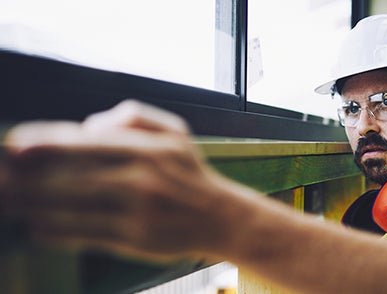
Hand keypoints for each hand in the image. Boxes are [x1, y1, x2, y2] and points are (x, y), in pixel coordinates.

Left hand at [3, 100, 245, 262]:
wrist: (221, 217)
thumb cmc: (191, 173)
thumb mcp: (175, 131)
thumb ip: (136, 115)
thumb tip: (91, 123)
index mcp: (148, 148)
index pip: (86, 142)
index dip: (46, 143)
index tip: (13, 145)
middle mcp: (141, 179)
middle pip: (71, 176)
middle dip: (26, 178)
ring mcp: (136, 212)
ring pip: (72, 207)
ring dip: (32, 205)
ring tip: (5, 201)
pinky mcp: (134, 240)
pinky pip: (86, 235)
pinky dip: (56, 231)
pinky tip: (36, 227)